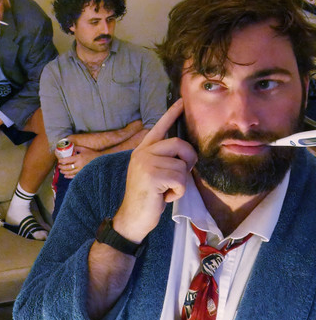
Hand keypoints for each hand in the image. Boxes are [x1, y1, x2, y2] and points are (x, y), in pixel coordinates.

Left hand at [57, 145, 98, 177]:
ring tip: (61, 171)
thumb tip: (69, 147)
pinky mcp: (82, 173)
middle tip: (59, 166)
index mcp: (78, 158)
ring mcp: (81, 170)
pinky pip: (74, 176)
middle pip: (67, 167)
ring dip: (64, 172)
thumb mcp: (83, 149)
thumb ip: (76, 148)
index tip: (59, 161)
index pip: (67, 160)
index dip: (62, 161)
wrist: (99, 159)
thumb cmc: (91, 153)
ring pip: (70, 172)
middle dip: (62, 167)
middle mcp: (79, 164)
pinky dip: (69, 176)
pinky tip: (66, 175)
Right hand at [113, 99, 196, 241]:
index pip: (159, 127)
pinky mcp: (152, 176)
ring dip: (180, 183)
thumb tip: (186, 151)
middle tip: (178, 177)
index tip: (183, 101)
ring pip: (182, 165)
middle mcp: (143, 153)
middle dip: (188, 160)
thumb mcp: (154, 173)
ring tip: (165, 191)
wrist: (132, 218)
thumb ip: (164, 159)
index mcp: (143, 150)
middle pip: (179, 144)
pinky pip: (180, 179)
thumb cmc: (147, 198)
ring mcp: (146, 163)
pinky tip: (164, 197)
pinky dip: (178, 192)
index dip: (172, 113)